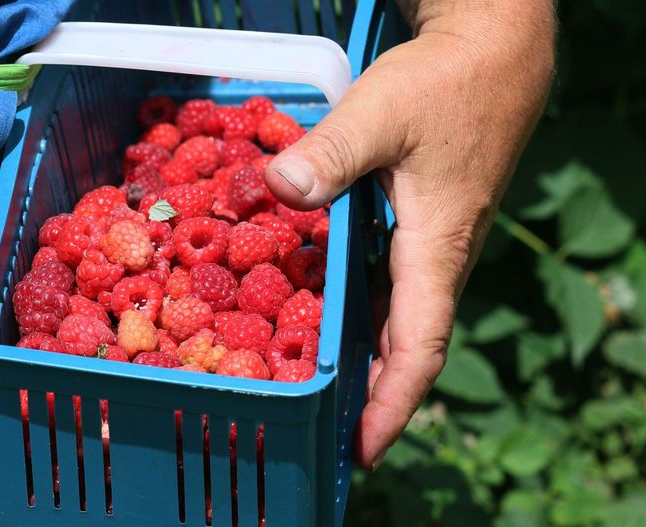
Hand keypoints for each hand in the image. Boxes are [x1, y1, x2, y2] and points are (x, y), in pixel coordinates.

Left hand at [263, 0, 555, 468]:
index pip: (419, 348)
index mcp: (435, 249)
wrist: (493, 53)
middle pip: (406, 347)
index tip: (363, 450)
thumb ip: (331, 154)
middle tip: (324, 431)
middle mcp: (438, 258)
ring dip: (366, 359)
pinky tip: (327, 317)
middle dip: (371, 396)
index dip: (393, 406)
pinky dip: (362, 314)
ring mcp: (433, 242)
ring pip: (399, 318)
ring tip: (321, 390)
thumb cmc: (445, 84)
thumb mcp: (381, 113)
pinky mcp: (422, 223)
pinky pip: (392, 286)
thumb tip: (277, 190)